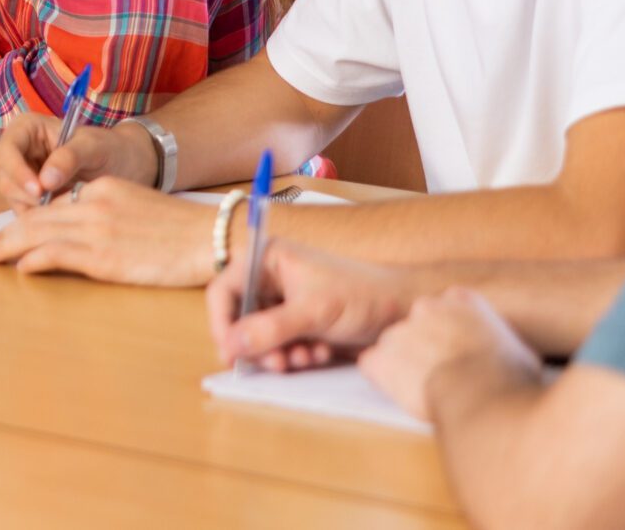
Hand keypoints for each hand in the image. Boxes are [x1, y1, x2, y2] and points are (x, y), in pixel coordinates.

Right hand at [0, 111, 156, 208]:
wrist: (128, 166)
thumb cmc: (110, 148)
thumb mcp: (93, 146)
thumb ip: (68, 158)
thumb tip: (45, 181)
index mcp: (28, 130)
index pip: (6, 150)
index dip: (16, 171)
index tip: (39, 189)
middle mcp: (21, 154)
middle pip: (6, 179)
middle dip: (27, 196)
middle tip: (56, 206)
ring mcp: (26, 179)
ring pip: (15, 201)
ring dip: (36, 210)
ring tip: (68, 208)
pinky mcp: (35, 201)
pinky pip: (28, 215)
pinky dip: (43, 221)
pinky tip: (65, 218)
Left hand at [0, 177, 218, 285]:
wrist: (212, 237)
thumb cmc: (182, 231)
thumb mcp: (138, 208)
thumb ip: (109, 214)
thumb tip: (84, 234)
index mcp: (103, 189)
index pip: (55, 203)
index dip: (29, 218)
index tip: (14, 232)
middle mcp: (95, 203)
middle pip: (38, 216)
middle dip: (9, 233)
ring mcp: (97, 229)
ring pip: (38, 233)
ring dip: (10, 246)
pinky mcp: (103, 256)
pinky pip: (56, 254)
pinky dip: (34, 260)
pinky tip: (22, 268)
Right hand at [207, 241, 414, 372]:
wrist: (403, 314)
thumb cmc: (361, 297)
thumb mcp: (313, 312)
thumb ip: (270, 328)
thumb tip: (230, 344)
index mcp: (267, 260)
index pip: (224, 290)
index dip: (221, 322)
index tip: (228, 353)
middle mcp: (270, 280)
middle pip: (239, 318)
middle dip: (257, 345)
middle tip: (277, 364)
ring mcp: (284, 303)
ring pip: (259, 337)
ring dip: (280, 354)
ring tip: (308, 358)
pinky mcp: (298, 325)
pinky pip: (279, 347)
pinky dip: (295, 356)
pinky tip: (319, 354)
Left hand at [360, 288, 541, 423]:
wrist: (483, 397)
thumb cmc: (510, 381)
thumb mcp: (523, 352)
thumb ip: (505, 343)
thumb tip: (515, 357)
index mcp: (463, 301)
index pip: (450, 306)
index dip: (453, 332)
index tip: (460, 351)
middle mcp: (427, 307)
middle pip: (420, 324)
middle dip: (427, 346)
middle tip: (443, 373)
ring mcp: (400, 331)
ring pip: (395, 345)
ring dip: (405, 363)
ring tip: (428, 389)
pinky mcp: (382, 358)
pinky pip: (372, 364)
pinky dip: (382, 378)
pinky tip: (400, 391)